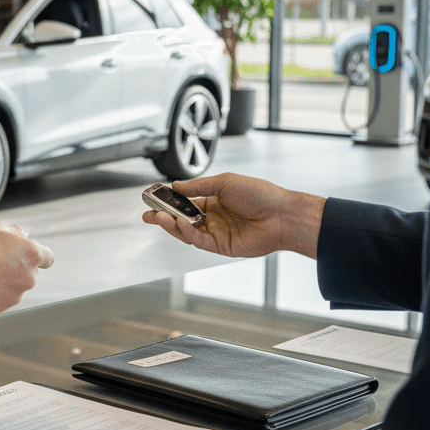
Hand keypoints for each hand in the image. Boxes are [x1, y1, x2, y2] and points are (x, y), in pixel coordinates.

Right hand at [0, 220, 53, 314]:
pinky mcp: (2, 307)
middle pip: (30, 273)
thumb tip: (24, 235)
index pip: (48, 258)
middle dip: (18, 268)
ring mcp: (17, 294)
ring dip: (6, 281)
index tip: (28, 255)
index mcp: (32, 254)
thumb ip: (15, 232)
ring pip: (16, 287)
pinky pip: (2, 298)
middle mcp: (30, 277)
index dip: (38, 256)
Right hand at [141, 173, 326, 258]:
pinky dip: (188, 233)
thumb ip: (198, 186)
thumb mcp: (225, 182)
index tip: (152, 198)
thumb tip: (176, 186)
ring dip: (172, 225)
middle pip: (182, 219)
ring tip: (159, 218)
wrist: (282, 214)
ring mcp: (217, 233)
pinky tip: (180, 223)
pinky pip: (200, 241)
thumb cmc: (260, 194)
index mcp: (213, 201)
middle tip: (148, 213)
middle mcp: (213, 218)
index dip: (168, 201)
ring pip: (187, 232)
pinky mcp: (222, 247)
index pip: (184, 202)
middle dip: (163, 217)